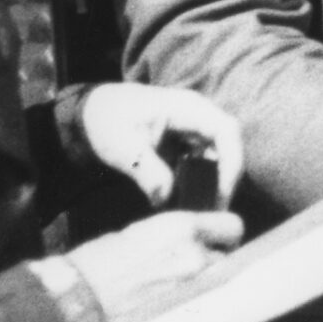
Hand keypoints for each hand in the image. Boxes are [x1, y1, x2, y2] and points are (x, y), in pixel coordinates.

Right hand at [61, 209, 244, 319]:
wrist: (74, 298)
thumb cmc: (97, 262)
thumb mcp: (139, 233)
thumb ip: (175, 236)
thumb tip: (192, 242)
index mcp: (184, 227)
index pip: (233, 226)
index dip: (225, 235)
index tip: (216, 240)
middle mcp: (196, 256)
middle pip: (228, 259)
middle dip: (214, 263)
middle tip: (190, 270)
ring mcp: (192, 290)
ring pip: (216, 286)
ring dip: (204, 286)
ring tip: (177, 291)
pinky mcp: (182, 317)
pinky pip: (200, 310)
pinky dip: (191, 308)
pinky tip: (171, 308)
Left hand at [77, 82, 243, 208]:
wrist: (91, 113)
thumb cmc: (107, 121)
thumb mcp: (122, 147)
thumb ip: (147, 171)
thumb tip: (166, 199)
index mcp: (188, 108)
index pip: (226, 131)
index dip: (231, 162)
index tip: (222, 193)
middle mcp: (198, 117)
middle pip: (228, 147)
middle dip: (226, 180)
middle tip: (215, 213)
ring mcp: (193, 131)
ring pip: (217, 159)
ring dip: (213, 185)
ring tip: (203, 214)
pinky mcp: (185, 145)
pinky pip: (202, 165)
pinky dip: (198, 185)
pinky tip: (187, 205)